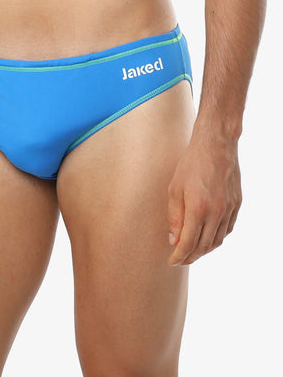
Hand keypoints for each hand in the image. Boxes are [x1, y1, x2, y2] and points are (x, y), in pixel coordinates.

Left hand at [167, 128, 241, 265]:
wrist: (216, 145)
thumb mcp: (174, 189)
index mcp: (198, 208)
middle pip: (204, 246)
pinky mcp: (237, 204)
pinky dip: (216, 238)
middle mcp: (216, 212)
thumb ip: (174, 217)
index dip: (179, 256)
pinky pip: (227, 229)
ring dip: (204, 250)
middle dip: (190, 257)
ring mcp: (229, 209)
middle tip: (180, 260)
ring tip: (191, 251)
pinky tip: (207, 237)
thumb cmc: (190, 164)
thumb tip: (174, 241)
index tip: (171, 262)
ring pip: (217, 240)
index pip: (188, 243)